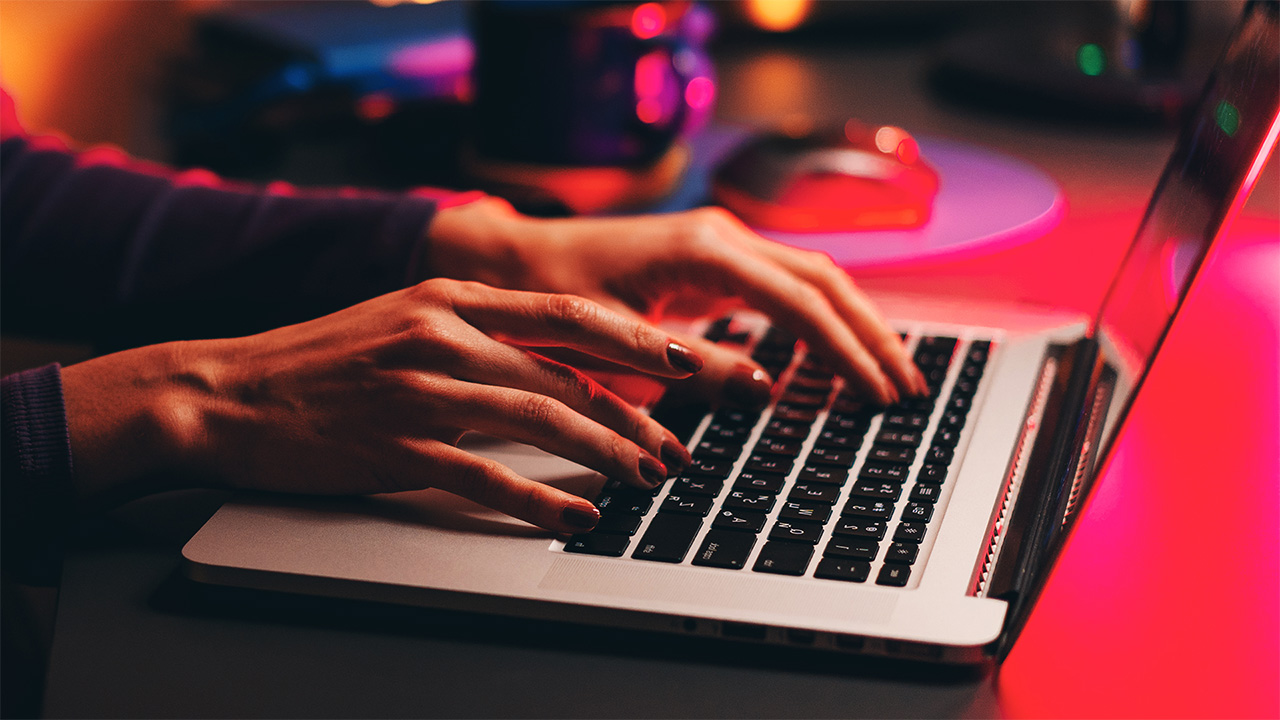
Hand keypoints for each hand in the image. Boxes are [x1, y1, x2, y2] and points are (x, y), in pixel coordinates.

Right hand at [61, 279, 699, 532]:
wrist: (227, 392)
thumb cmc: (322, 359)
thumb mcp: (406, 319)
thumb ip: (481, 329)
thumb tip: (559, 357)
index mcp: (451, 299)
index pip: (569, 313)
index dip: (637, 341)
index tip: (687, 361)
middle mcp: (444, 336)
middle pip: (568, 375)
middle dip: (637, 414)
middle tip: (678, 446)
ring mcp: (420, 391)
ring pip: (542, 422)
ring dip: (607, 454)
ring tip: (648, 478)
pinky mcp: (396, 446)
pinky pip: (487, 477)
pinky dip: (541, 501)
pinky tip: (577, 517)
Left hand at [426, 198, 927, 405]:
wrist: (514, 263)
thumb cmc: (555, 297)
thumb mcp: (623, 342)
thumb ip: (696, 365)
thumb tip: (768, 389)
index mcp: (706, 249)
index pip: (800, 300)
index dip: (845, 348)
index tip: (876, 390)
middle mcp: (722, 236)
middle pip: (824, 280)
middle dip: (869, 333)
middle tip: (906, 385)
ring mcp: (721, 242)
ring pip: (811, 278)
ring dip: (852, 323)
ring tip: (888, 372)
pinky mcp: (713, 258)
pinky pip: (782, 285)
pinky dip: (817, 317)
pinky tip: (834, 352)